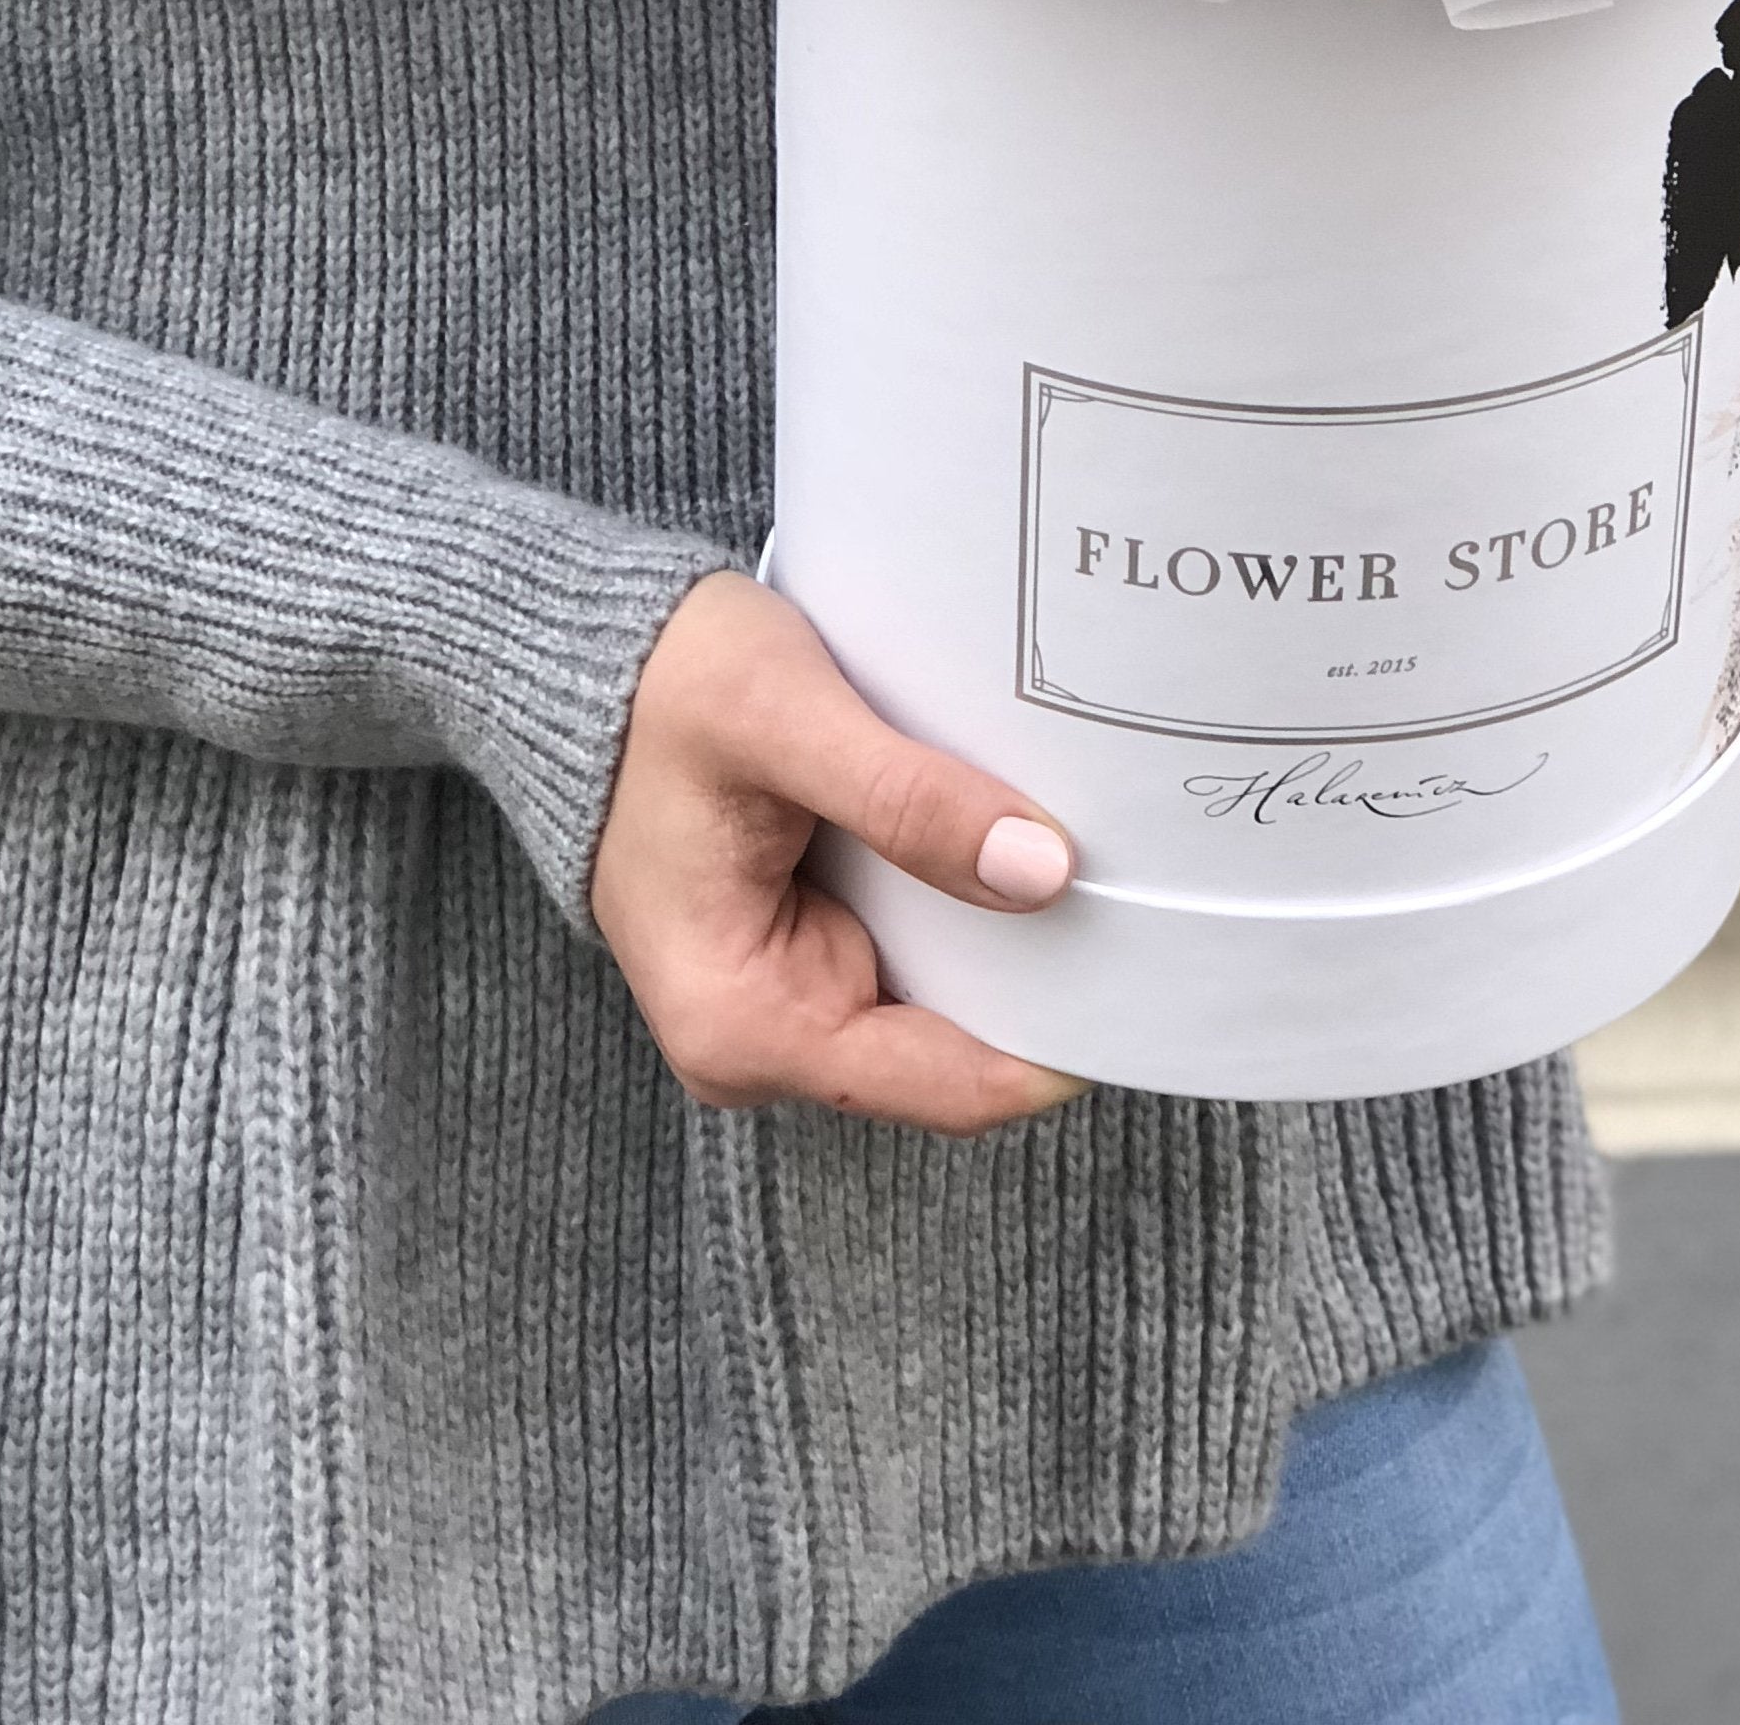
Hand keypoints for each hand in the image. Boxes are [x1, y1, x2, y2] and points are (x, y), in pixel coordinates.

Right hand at [592, 569, 1086, 1135]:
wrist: (587, 656)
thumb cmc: (662, 684)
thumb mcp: (785, 717)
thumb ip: (906, 799)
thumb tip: (1042, 871)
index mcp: (745, 1023)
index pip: (945, 1084)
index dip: (1058, 1037)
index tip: (1152, 964)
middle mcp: (760, 1042)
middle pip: (952, 1053)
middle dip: (1041, 984)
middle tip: (1137, 894)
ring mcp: (782, 1003)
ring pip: (942, 1007)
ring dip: (1007, 943)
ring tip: (1087, 859)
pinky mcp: (801, 957)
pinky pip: (915, 961)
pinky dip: (965, 911)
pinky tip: (1012, 847)